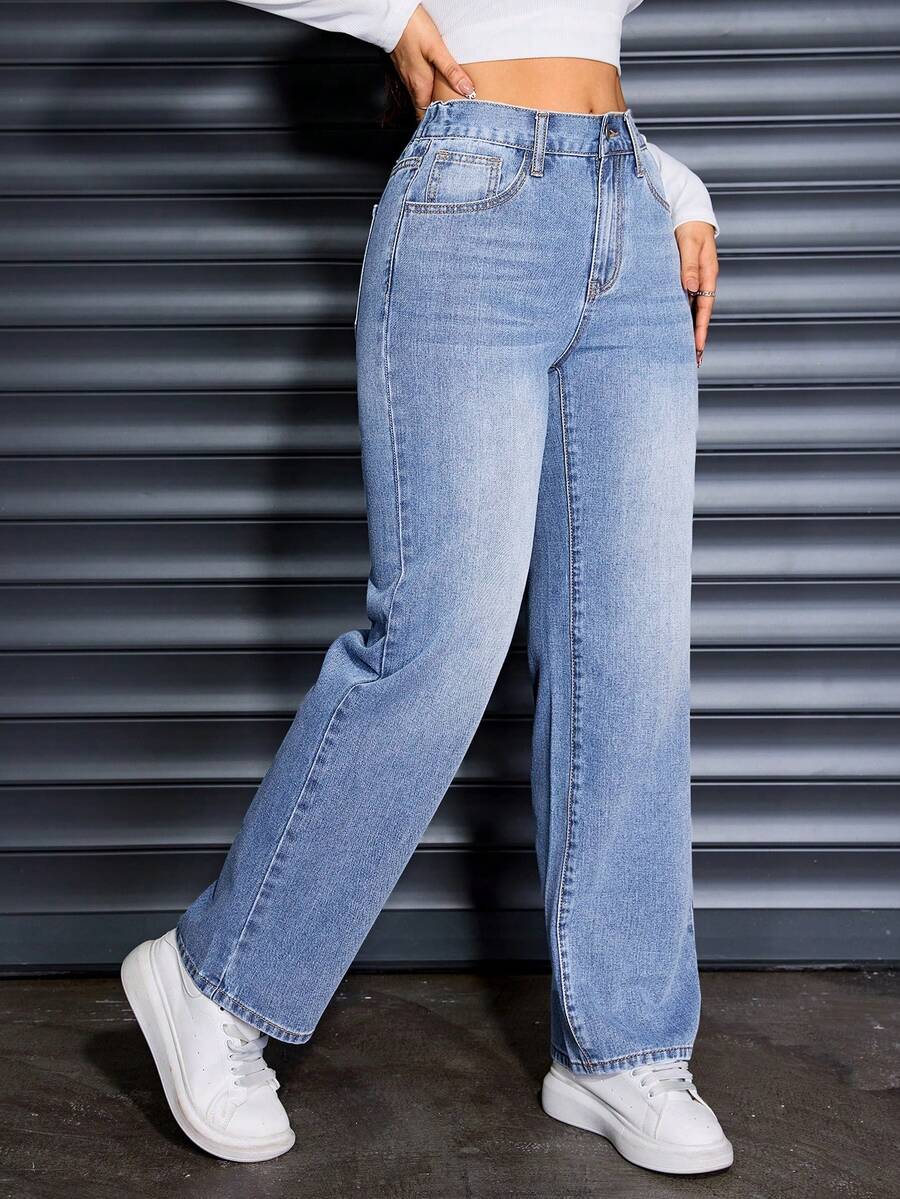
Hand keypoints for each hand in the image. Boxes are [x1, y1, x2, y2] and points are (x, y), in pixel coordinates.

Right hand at [390, 5, 475, 119]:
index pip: (426, 117)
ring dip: (433, 104)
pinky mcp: (407, 67)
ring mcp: (407, 77)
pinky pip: (418, 86)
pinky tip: (437, 86)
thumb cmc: (412, 29)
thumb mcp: (436, 50)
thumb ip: (451, 71)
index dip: (436, 127)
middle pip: (424, 109)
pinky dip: (428, 90)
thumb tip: (467, 90)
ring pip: (421, 98)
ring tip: (449, 108)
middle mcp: (411, 85)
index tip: (449, 133)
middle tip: (453, 123)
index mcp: (419, 86)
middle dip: (437, 118)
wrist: (393, 15)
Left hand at [674, 221, 717, 365]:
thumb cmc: (689, 227)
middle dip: (696, 338)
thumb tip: (691, 288)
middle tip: (692, 361)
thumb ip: (688, 266)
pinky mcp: (684, 278)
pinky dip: (680, 315)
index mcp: (708, 275)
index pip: (704, 309)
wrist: (688, 212)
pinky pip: (683, 301)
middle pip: (700, 315)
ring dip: (687, 329)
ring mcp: (694, 281)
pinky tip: (673, 327)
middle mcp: (702, 282)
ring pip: (691, 310)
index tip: (697, 349)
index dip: (700, 330)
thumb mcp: (689, 244)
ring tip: (683, 351)